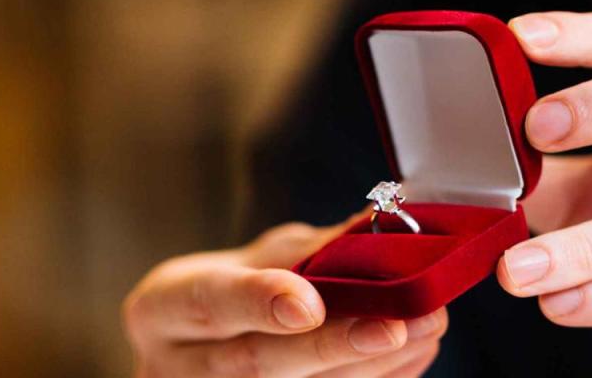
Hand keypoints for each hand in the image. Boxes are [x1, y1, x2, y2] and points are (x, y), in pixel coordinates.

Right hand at [123, 215, 446, 376]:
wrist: (191, 353)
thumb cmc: (225, 295)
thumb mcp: (247, 260)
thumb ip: (307, 251)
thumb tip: (379, 228)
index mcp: (165, 309)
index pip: (211, 304)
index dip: (262, 302)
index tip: (312, 304)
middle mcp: (180, 366)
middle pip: (260, 363)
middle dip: (335, 347)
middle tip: (397, 326)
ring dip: (372, 367)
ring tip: (426, 331)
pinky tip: (414, 355)